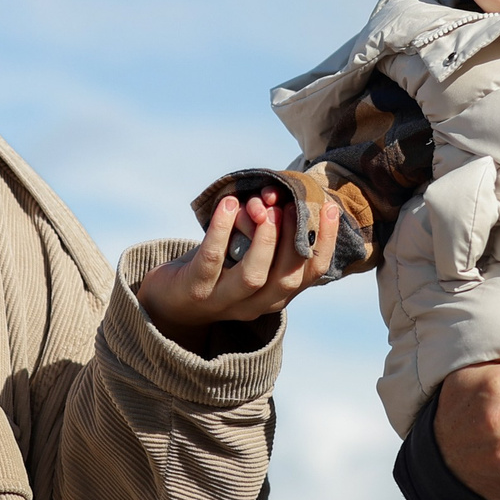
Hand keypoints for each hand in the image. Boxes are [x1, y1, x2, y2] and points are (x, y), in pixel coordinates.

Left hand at [138, 191, 339, 351]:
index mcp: (275, 294)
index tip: (331, 208)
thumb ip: (269, 231)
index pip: (310, 273)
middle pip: (286, 278)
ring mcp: (224, 300)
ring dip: (264, 240)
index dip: (325, 242)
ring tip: (266, 209)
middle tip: (292, 205)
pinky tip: (229, 205)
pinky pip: (212, 259)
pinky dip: (222, 231)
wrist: (169, 300)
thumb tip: (284, 194)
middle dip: (294, 238)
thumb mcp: (247, 252)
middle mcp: (255, 304)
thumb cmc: (216, 268)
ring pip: (253, 276)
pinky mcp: (195, 289)